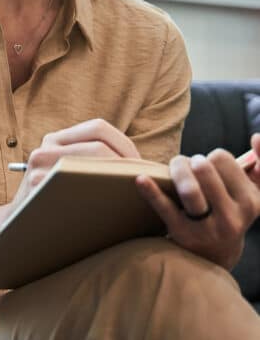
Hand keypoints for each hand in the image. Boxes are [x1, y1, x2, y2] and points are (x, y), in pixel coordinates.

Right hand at [11, 118, 139, 207]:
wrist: (17, 230)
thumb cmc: (55, 203)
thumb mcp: (66, 173)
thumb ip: (92, 162)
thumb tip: (146, 165)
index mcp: (55, 139)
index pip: (98, 128)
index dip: (126, 144)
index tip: (143, 167)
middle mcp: (45, 148)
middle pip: (99, 145)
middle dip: (129, 164)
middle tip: (145, 184)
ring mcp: (40, 168)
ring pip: (92, 164)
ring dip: (121, 178)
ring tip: (136, 194)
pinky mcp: (39, 189)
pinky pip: (80, 186)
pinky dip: (104, 195)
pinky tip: (116, 208)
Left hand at [136, 137, 259, 269]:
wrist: (214, 252)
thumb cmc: (228, 208)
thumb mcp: (251, 191)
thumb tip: (256, 136)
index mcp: (252, 202)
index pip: (223, 159)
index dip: (212, 158)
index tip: (213, 170)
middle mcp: (233, 217)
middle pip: (203, 167)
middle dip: (191, 162)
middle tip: (190, 170)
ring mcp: (208, 228)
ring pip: (188, 188)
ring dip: (176, 172)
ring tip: (176, 174)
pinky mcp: (182, 233)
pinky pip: (165, 208)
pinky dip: (151, 191)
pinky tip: (141, 179)